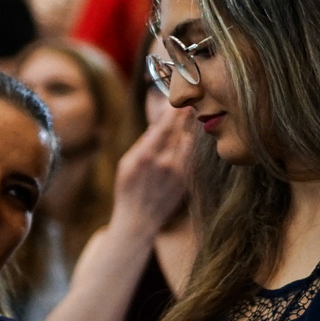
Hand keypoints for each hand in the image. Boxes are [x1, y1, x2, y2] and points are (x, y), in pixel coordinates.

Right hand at [111, 108, 195, 234]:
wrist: (139, 219)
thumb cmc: (128, 189)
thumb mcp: (126, 164)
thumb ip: (142, 144)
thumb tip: (157, 126)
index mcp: (146, 156)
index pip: (164, 127)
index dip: (173, 112)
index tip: (177, 101)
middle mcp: (165, 162)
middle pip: (180, 132)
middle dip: (185, 116)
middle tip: (191, 102)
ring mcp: (178, 172)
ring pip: (190, 142)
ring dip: (191, 129)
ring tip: (192, 118)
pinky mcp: (187, 180)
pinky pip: (193, 156)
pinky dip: (193, 145)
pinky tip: (193, 137)